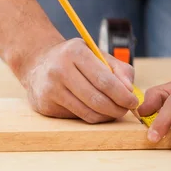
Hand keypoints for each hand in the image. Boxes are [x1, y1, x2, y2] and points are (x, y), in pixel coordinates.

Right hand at [19, 38, 138, 123]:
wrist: (37, 63)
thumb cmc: (73, 59)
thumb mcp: (95, 53)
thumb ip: (118, 69)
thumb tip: (129, 91)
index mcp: (74, 52)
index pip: (104, 80)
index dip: (122, 95)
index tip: (133, 102)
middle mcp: (59, 70)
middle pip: (97, 99)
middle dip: (117, 109)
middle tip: (126, 110)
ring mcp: (50, 89)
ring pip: (88, 112)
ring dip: (106, 116)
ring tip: (113, 111)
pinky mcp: (45, 105)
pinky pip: (76, 117)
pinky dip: (91, 116)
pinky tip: (95, 110)